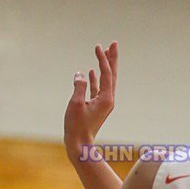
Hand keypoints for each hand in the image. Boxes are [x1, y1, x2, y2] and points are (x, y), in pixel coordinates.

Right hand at [64, 42, 117, 159]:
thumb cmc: (77, 126)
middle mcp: (108, 99)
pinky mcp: (96, 106)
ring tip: (102, 53)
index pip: (106, 74)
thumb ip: (79, 86)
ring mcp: (103, 103)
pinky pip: (97, 88)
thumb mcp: (76, 104)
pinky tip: (90, 71)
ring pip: (105, 80)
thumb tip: (80, 73)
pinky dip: (94, 78)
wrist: (80, 145)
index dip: (102, 59)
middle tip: (113, 44)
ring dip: (103, 66)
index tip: (98, 46)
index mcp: (106, 98)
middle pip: (112, 74)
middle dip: (112, 59)